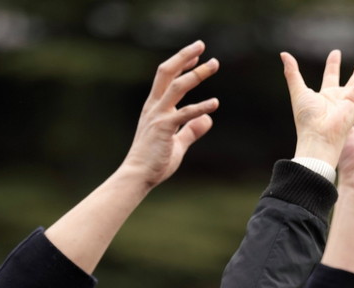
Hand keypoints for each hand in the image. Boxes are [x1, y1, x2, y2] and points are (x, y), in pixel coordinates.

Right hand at [120, 40, 220, 192]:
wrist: (138, 176)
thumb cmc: (154, 162)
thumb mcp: (177, 143)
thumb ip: (192, 131)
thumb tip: (208, 120)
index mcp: (155, 107)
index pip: (167, 77)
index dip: (182, 64)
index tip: (197, 56)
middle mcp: (155, 106)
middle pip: (167, 72)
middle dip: (185, 56)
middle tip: (202, 45)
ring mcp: (158, 116)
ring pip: (177, 86)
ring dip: (197, 73)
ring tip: (214, 64)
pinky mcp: (164, 128)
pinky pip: (185, 114)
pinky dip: (201, 107)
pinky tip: (215, 103)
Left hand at [281, 37, 353, 166]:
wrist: (316, 137)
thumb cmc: (307, 121)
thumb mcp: (298, 90)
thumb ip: (292, 72)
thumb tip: (284, 54)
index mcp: (328, 96)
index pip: (332, 76)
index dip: (333, 64)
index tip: (336, 53)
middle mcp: (342, 98)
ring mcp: (352, 99)